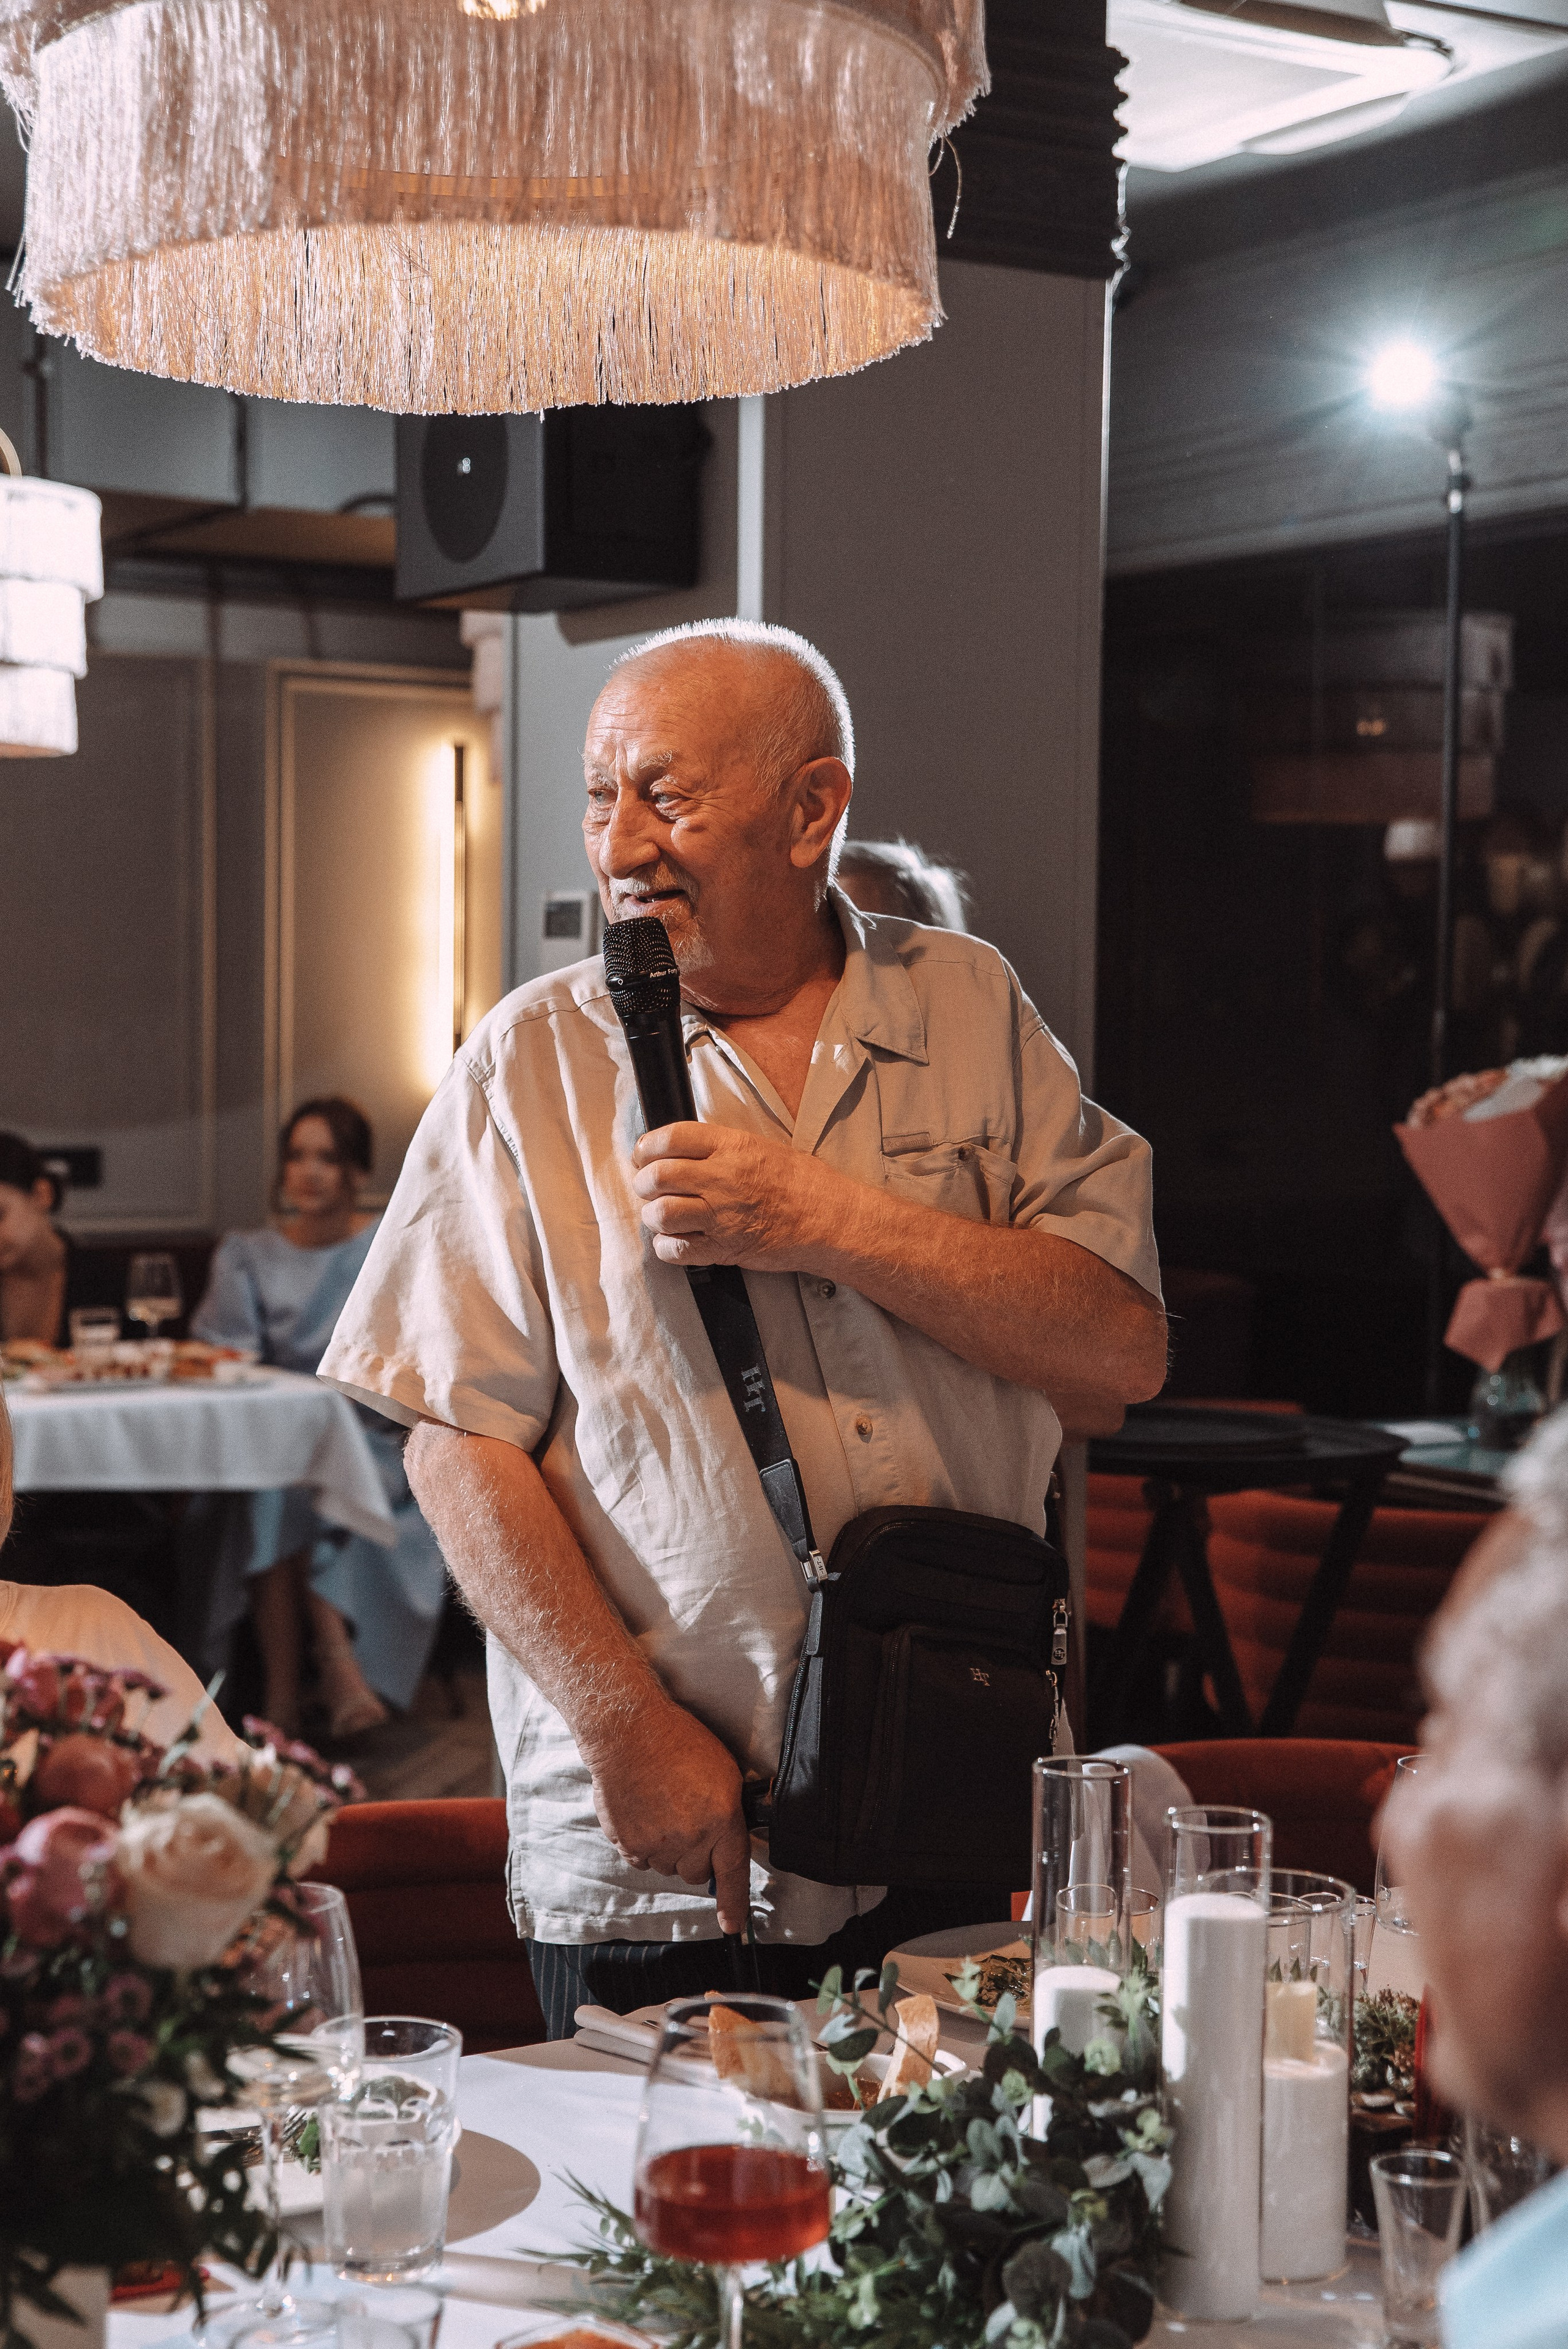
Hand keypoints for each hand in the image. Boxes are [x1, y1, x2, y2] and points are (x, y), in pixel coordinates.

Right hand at [582, 1696, 751, 1933]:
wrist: (630, 1732)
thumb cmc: (679, 1742)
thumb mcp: (724, 1772)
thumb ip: (729, 1813)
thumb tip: (731, 1841)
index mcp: (721, 1819)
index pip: (733, 1872)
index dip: (734, 1904)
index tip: (733, 1927)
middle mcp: (691, 1837)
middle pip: (697, 1874)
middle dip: (696, 1856)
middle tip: (688, 1822)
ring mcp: (658, 1843)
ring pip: (668, 1868)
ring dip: (668, 1850)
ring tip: (663, 1809)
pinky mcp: (629, 1843)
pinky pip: (641, 1861)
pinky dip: (643, 1845)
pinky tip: (643, 1813)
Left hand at [631, 1123, 846, 1269]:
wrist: (830, 1219)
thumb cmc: (803, 1183)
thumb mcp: (762, 1147)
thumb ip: (720, 1147)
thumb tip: (682, 1150)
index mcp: (732, 1147)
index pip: (671, 1138)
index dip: (646, 1147)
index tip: (643, 1154)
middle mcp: (722, 1178)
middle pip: (657, 1176)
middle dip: (643, 1183)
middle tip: (647, 1187)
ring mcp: (722, 1216)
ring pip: (661, 1213)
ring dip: (653, 1215)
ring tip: (662, 1215)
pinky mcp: (724, 1248)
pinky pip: (677, 1250)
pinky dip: (667, 1247)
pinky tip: (676, 1240)